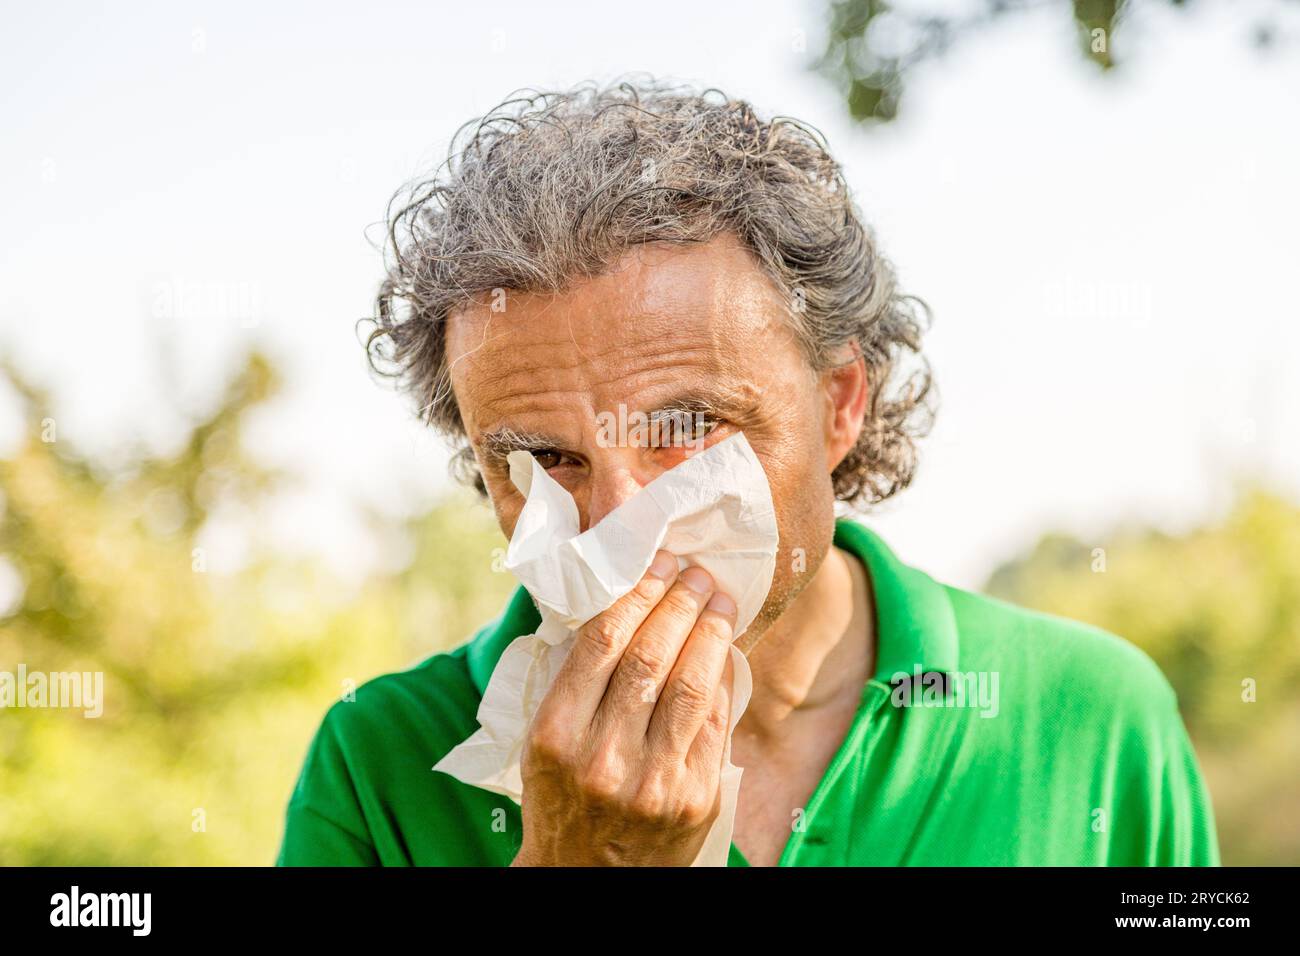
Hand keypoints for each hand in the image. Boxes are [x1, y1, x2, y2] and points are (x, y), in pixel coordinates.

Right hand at [510, 551, 737, 865]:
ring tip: (718, 599)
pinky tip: (724, 650)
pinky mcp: (695, 800)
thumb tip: (624, 604)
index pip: (602, 643)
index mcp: (554, 735)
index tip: (656, 563)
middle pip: (650, 655)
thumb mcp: (543, 744)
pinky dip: (721, 679)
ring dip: (709, 631)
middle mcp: (602, 757)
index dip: (636, 593)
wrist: (586, 881)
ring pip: (690, 684)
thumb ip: (576, 684)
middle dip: (679, 602)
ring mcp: (653, 782)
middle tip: (695, 572)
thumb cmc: (562, 799)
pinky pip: (714, 723)